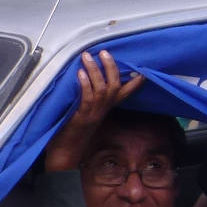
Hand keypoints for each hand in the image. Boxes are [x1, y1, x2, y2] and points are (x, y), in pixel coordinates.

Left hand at [44, 51, 144, 171]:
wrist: (64, 154)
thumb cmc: (71, 132)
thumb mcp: (84, 113)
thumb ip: (89, 99)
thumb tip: (86, 78)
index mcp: (105, 109)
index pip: (124, 94)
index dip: (135, 84)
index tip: (143, 72)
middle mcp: (102, 111)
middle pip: (115, 87)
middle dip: (111, 68)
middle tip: (105, 52)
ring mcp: (93, 114)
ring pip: (101, 89)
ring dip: (95, 71)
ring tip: (88, 57)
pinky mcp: (82, 117)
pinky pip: (87, 99)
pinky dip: (85, 85)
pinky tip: (80, 74)